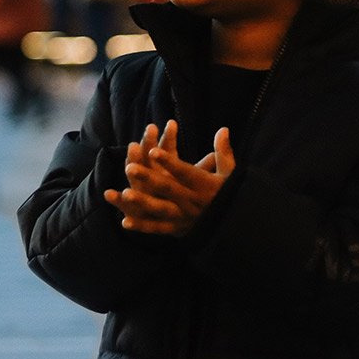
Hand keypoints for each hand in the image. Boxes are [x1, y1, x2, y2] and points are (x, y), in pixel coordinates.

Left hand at [104, 120, 235, 236]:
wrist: (234, 229)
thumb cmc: (229, 195)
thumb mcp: (230, 175)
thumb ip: (224, 153)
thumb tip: (223, 129)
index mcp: (204, 186)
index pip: (185, 172)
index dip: (169, 162)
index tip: (154, 150)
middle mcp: (192, 201)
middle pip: (168, 188)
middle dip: (148, 177)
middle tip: (130, 167)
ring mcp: (183, 217)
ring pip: (160, 209)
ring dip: (142, 202)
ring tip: (125, 193)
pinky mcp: (177, 229)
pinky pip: (158, 228)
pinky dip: (142, 227)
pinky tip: (125, 222)